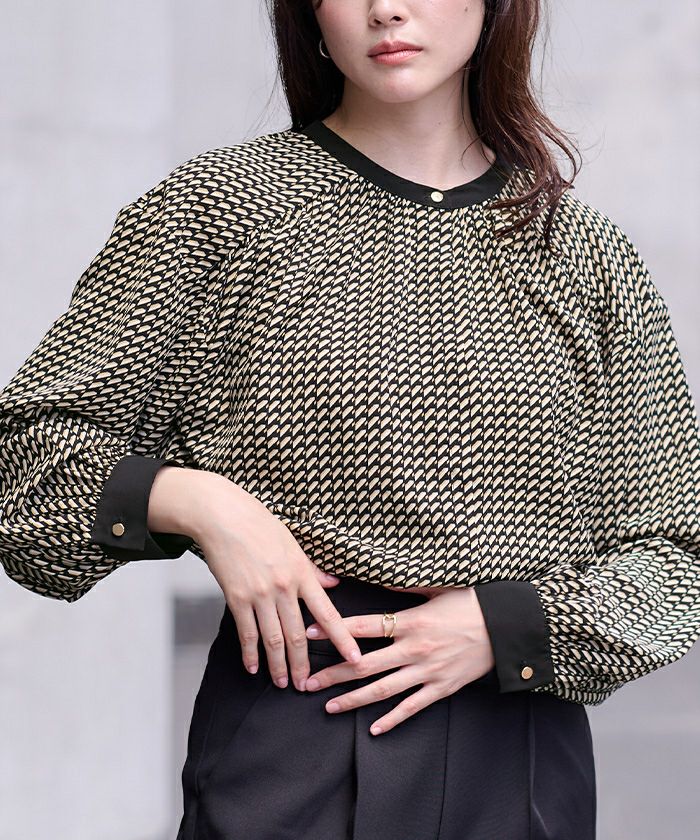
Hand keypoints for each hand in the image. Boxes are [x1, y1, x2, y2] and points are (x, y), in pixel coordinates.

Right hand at [192, 474, 362, 690]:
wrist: (225, 517)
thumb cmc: (260, 525)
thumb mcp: (294, 544)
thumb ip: (313, 570)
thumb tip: (332, 585)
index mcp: (302, 573)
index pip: (328, 613)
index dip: (343, 639)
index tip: (354, 659)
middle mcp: (284, 587)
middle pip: (298, 635)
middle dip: (302, 665)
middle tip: (305, 685)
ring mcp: (259, 594)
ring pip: (273, 639)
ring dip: (278, 665)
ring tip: (281, 683)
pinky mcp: (236, 597)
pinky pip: (246, 632)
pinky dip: (250, 653)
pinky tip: (253, 667)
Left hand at [303, 586, 495, 734]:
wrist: (507, 628)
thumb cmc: (472, 603)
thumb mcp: (437, 588)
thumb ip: (405, 585)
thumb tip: (379, 576)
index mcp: (410, 621)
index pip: (363, 626)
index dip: (334, 629)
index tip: (310, 632)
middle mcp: (414, 649)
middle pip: (364, 665)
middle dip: (333, 674)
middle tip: (307, 681)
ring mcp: (427, 672)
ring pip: (382, 690)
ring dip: (353, 699)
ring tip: (328, 706)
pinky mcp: (441, 689)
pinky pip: (412, 708)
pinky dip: (392, 720)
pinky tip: (373, 729)